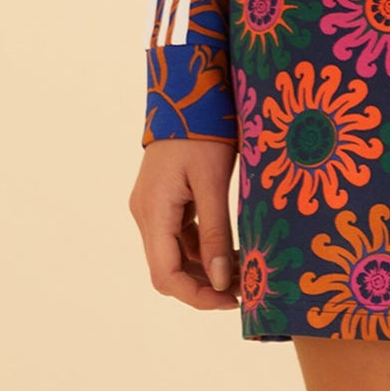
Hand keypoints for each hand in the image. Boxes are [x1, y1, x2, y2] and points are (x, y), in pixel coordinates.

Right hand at [129, 137, 240, 309]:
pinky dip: (201, 248)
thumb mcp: (212, 181)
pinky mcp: (162, 199)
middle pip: (167, 270)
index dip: (197, 296)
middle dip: (203, 286)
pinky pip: (179, 236)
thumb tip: (222, 281)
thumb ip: (216, 232)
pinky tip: (230, 249)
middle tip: (242, 290)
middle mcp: (145, 213)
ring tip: (243, 271)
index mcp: (153, 211)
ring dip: (204, 268)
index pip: (166, 275)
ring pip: (173, 255)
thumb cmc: (201, 130)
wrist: (186, 89)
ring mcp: (151, 206)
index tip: (232, 301)